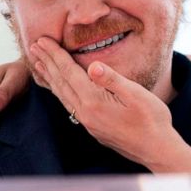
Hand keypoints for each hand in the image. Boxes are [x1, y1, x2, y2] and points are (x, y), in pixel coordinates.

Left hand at [30, 37, 190, 172]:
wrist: (157, 150)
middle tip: (33, 46)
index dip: (55, 55)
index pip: (69, 73)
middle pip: (61, 83)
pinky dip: (59, 92)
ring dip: (50, 78)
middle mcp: (86, 113)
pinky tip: (59, 88)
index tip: (42, 40)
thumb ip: (113, 80)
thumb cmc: (152, 121)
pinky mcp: (93, 128)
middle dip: (47, 63)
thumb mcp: (137, 95)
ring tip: (38, 65)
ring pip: (62, 96)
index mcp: (94, 102)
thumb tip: (93, 65)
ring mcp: (88, 122)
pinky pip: (69, 105)